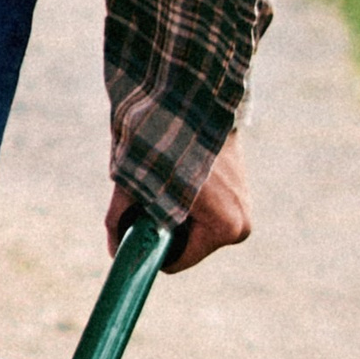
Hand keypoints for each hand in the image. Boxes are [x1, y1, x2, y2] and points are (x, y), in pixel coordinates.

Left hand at [108, 132, 250, 273]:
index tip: (133, 227)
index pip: (177, 261)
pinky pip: (205, 209)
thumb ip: (120, 219)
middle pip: (186, 243)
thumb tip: (114, 251)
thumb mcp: (134, 181)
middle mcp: (241, 223)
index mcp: (225, 228)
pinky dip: (185, 198)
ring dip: (172, 210)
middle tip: (147, 194)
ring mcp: (244, 206)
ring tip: (163, 178)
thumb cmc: (164, 140)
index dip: (149, 248)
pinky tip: (176, 172)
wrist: (195, 98)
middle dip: (161, 226)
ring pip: (194, 225)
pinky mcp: (241, 190)